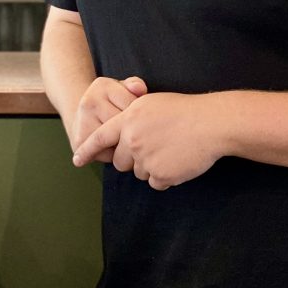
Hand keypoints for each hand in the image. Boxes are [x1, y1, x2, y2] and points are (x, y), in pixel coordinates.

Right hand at [69, 76, 147, 161]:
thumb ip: (135, 85)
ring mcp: (82, 122)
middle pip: (124, 123)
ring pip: (117, 140)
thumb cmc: (110, 103)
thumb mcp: (122, 89)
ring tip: (125, 138)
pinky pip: (109, 154)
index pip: (132, 103)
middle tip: (134, 129)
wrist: (79, 117)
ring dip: (126, 143)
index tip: (137, 114)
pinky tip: (114, 147)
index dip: (140, 113)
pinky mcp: (79, 142)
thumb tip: (139, 89)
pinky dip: (116, 154)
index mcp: (102, 86)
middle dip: (133, 129)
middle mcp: (89, 102)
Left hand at [73, 92, 222, 190]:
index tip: (77, 160)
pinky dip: (165, 176)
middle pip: (120, 161)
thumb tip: (123, 135)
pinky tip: (178, 162)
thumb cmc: (185, 110)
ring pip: (139, 172)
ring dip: (151, 167)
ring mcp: (145, 159)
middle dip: (132, 159)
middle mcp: (132, 140)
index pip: (100, 137)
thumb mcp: (151, 103)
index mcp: (128, 119)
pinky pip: (156, 183)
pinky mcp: (160, 175)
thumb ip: (132, 118)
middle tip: (155, 147)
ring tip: (171, 150)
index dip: (87, 149)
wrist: (211, 123)